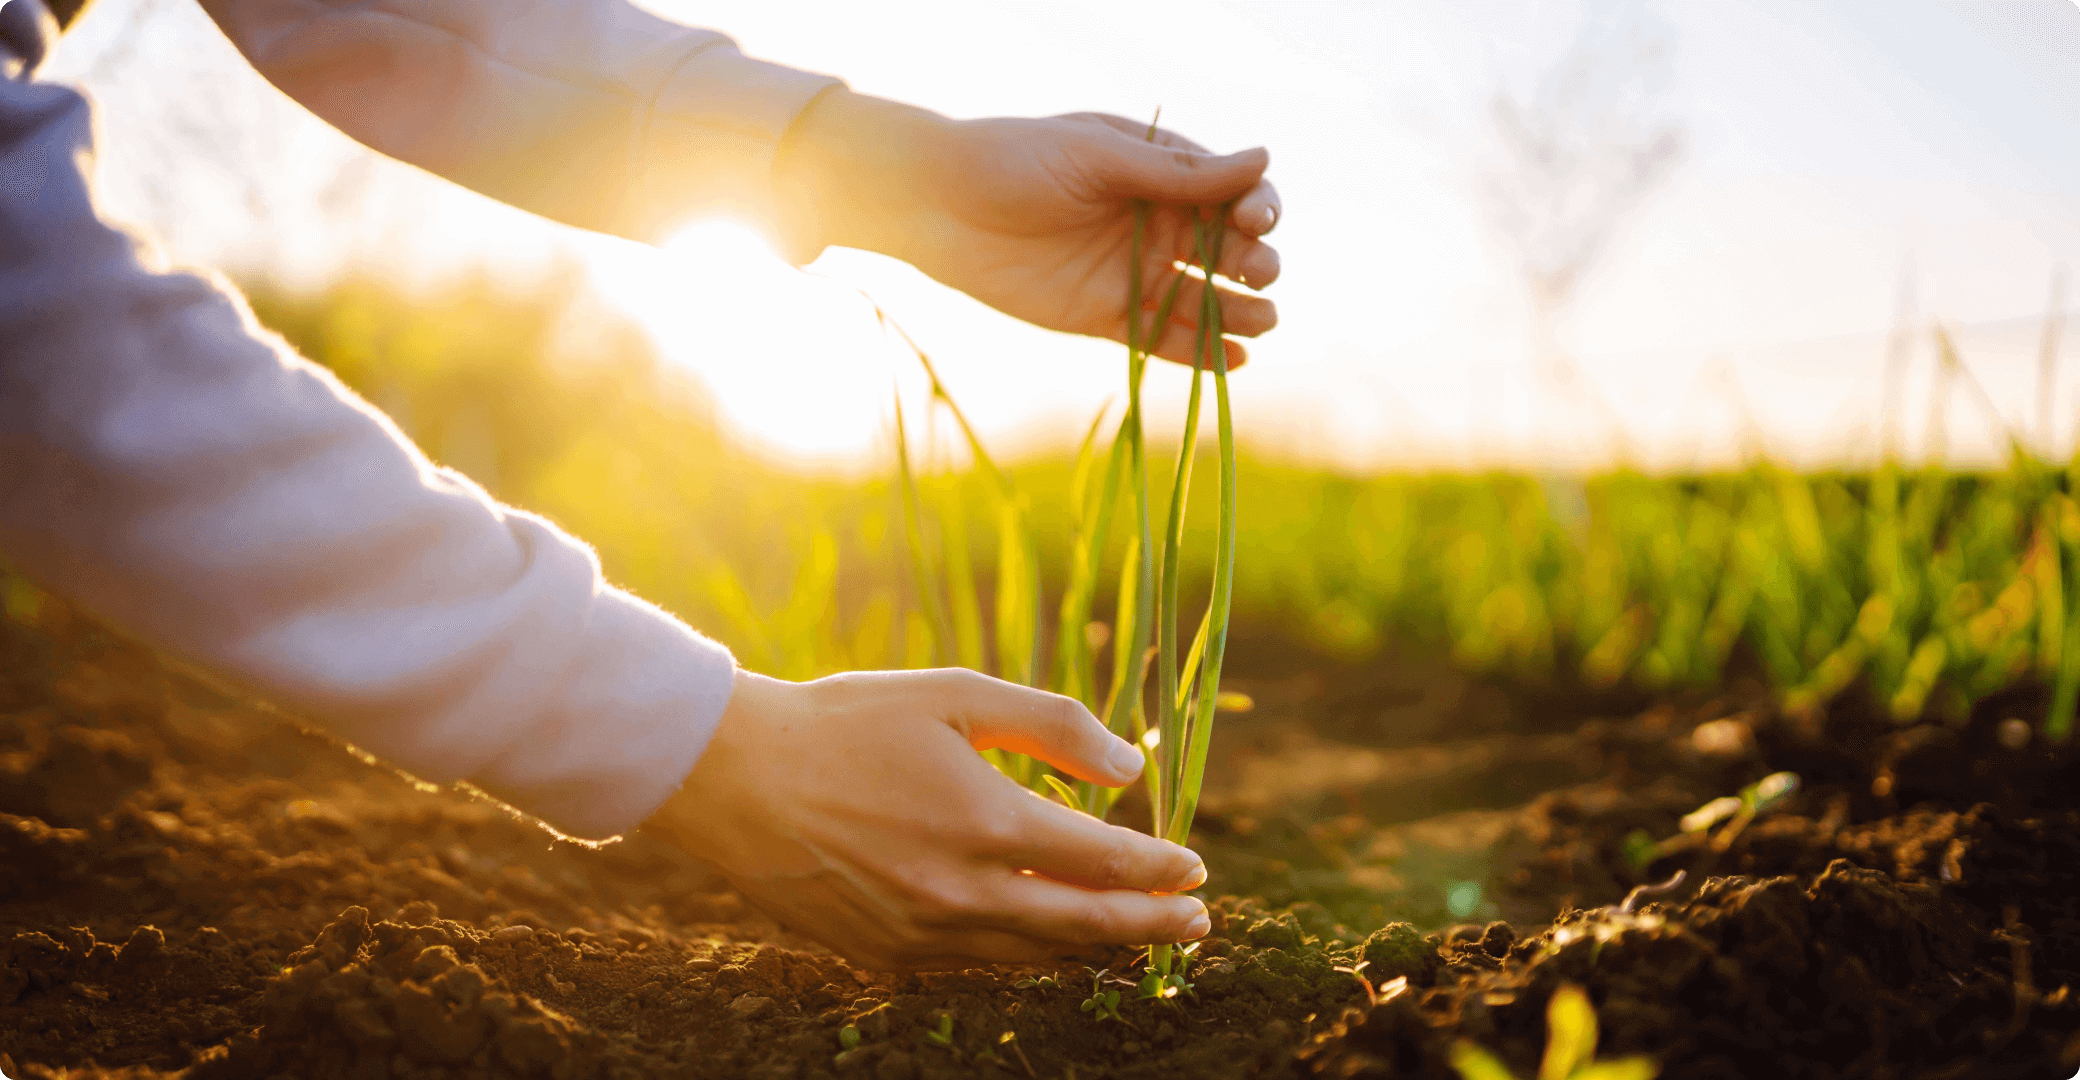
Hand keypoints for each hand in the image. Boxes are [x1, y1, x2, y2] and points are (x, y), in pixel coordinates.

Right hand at [642, 668, 1209, 971]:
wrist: (734, 777)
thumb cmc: (848, 722)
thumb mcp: (955, 697)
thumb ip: (1052, 727)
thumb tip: (1133, 772)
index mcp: (987, 824)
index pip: (1105, 864)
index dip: (1160, 870)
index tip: (1196, 869)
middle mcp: (961, 895)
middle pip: (1085, 927)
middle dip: (1151, 927)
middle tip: (1198, 925)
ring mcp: (921, 936)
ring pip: (1033, 958)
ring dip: (1092, 949)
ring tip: (1132, 938)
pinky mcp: (884, 958)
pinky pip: (976, 967)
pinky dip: (1023, 957)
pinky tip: (1043, 941)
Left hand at [775, 91, 1280, 367]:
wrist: (941, 207)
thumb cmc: (1017, 162)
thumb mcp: (1099, 158)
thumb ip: (1177, 173)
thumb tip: (1264, 159)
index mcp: (1163, 173)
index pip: (1235, 192)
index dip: (1257, 208)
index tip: (1257, 221)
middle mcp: (1160, 224)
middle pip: (1230, 251)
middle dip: (1256, 263)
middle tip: (1261, 276)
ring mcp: (1137, 273)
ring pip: (1207, 300)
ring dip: (1242, 314)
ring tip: (1263, 322)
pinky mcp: (1108, 317)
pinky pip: (1165, 341)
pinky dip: (1202, 354)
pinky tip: (1234, 362)